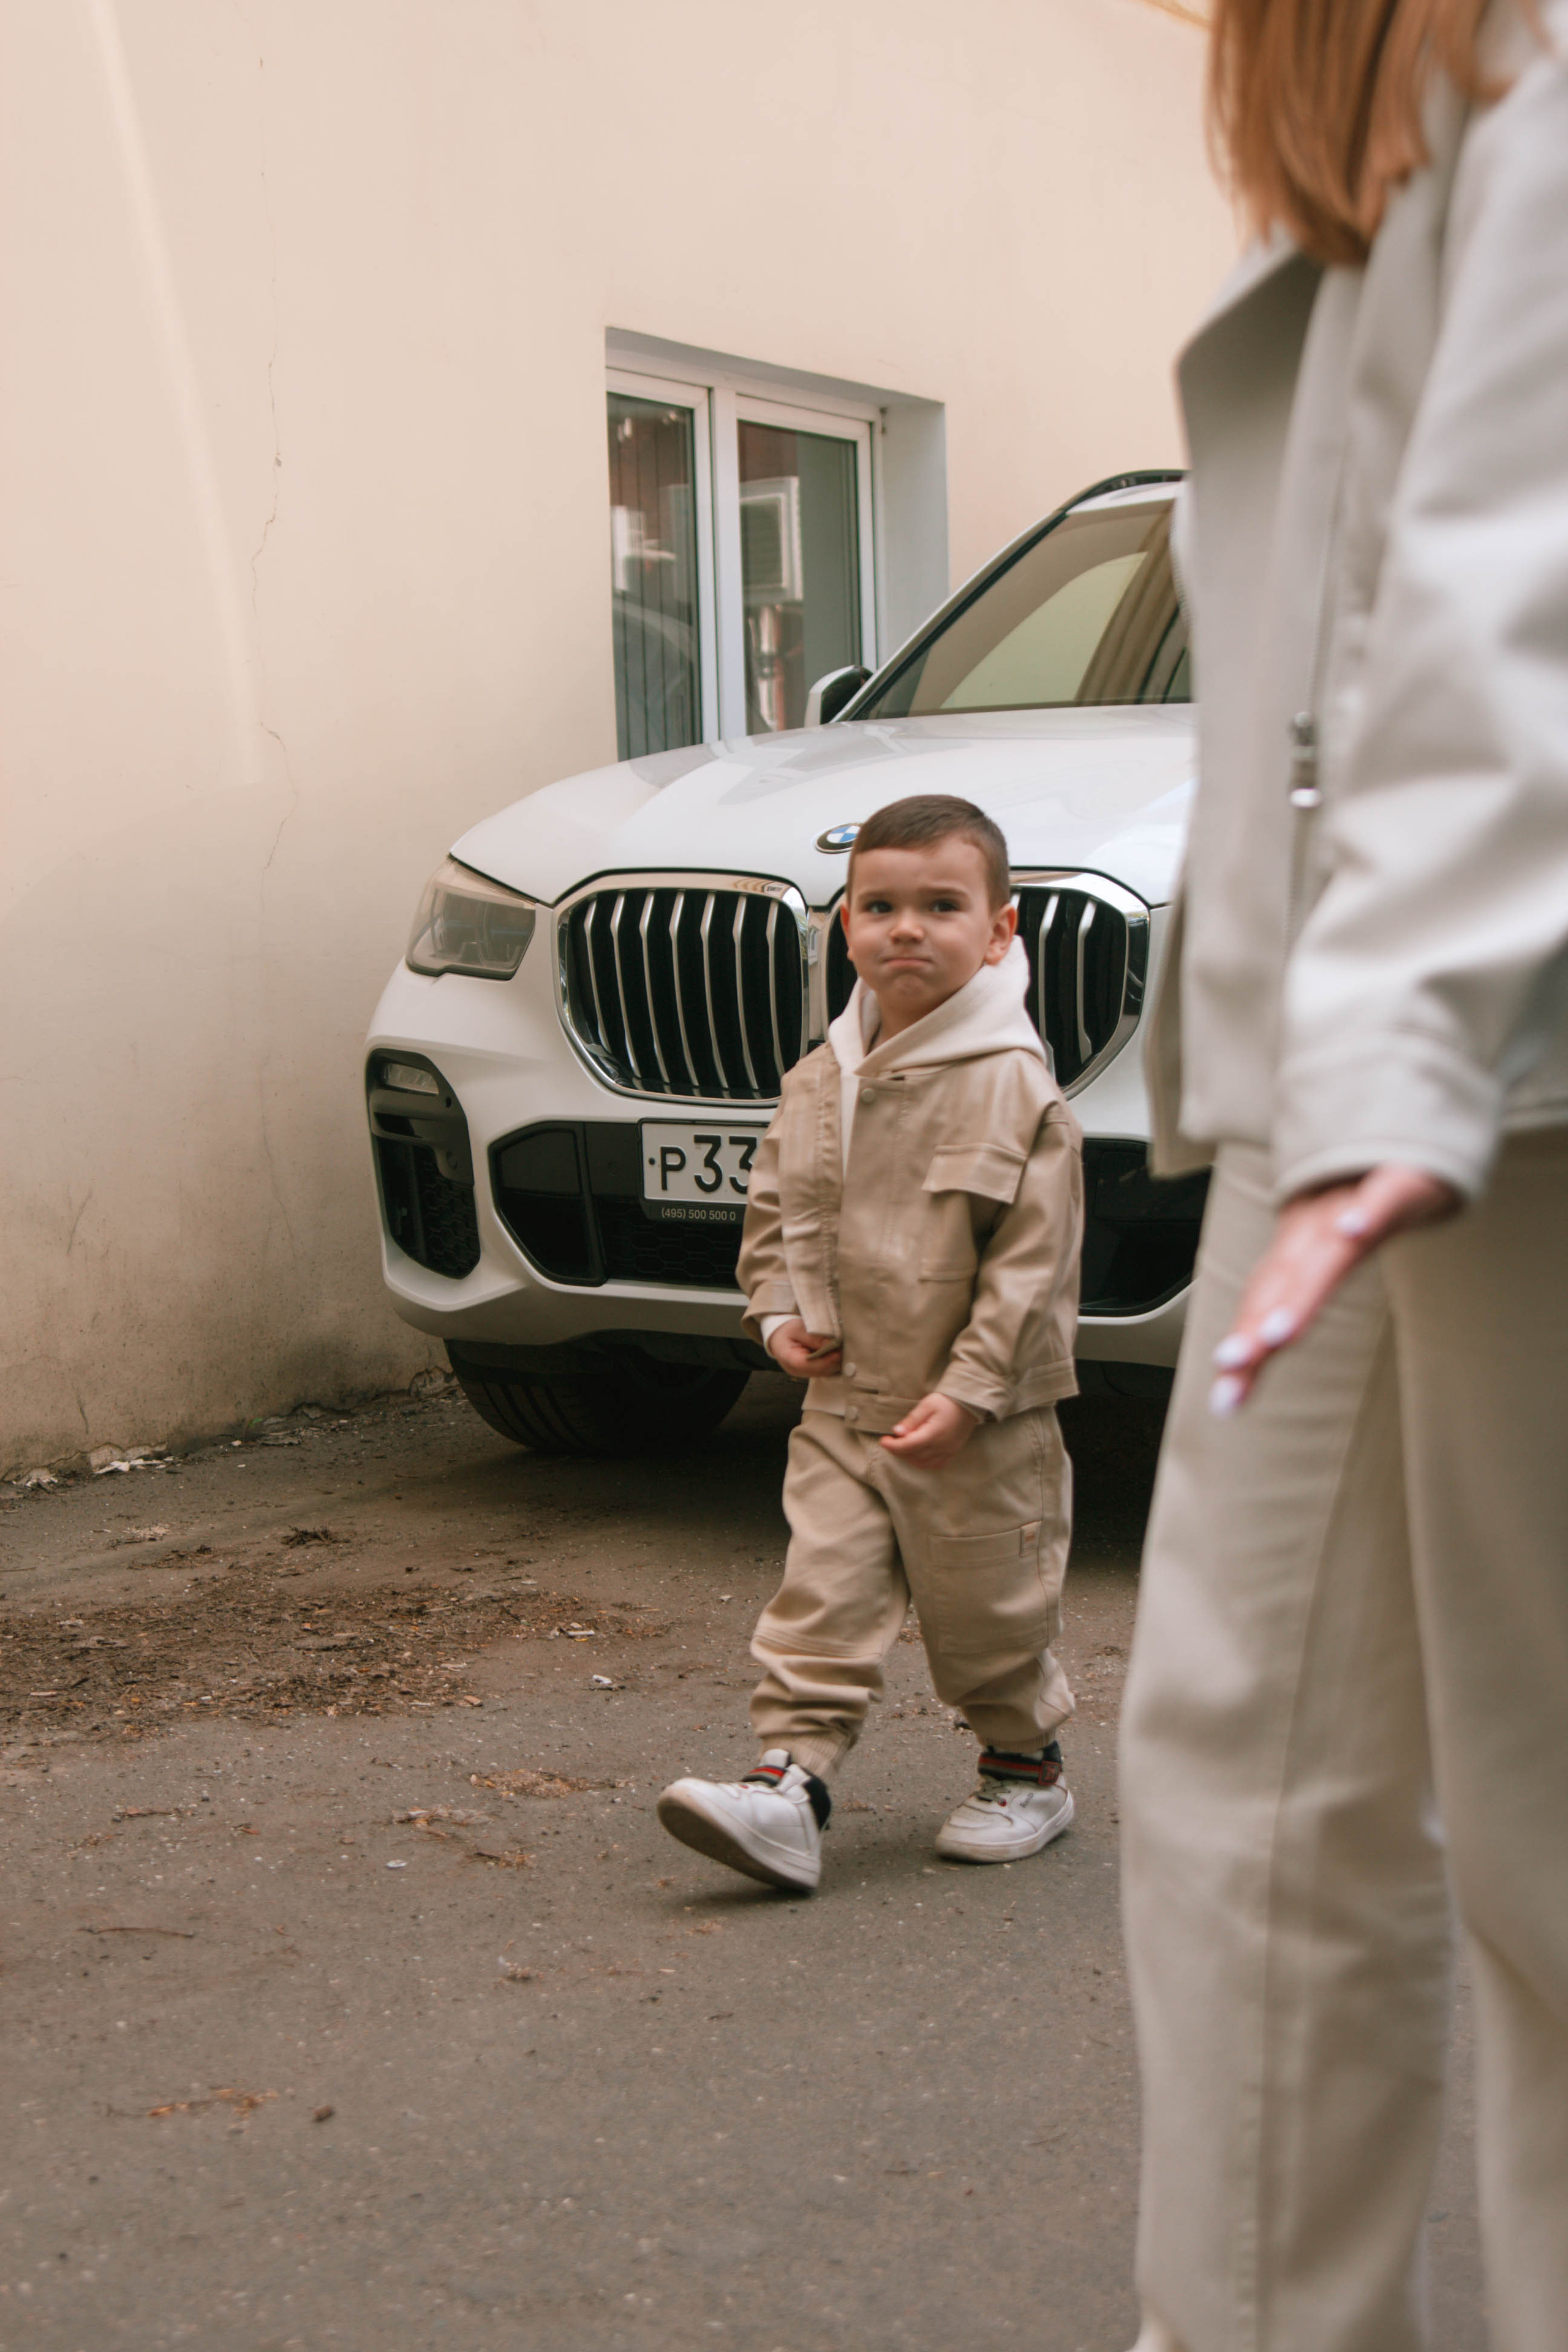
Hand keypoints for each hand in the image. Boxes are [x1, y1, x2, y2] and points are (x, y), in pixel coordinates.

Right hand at [766, 1319, 842, 1379]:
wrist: (780, 1337)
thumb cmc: (787, 1331)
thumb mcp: (798, 1328)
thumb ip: (813, 1337)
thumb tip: (831, 1343)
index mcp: (788, 1359)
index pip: (807, 1365)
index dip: (825, 1360)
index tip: (838, 1352)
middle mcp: (796, 1371)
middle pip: (819, 1371)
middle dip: (833, 1361)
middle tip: (845, 1348)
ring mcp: (804, 1374)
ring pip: (824, 1373)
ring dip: (835, 1362)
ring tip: (842, 1349)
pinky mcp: (811, 1372)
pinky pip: (825, 1371)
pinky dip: (833, 1363)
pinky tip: (837, 1353)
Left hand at [879, 1391, 979, 1466]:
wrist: (968, 1404)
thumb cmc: (946, 1402)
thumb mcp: (926, 1405)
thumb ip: (912, 1421)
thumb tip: (897, 1432)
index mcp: (933, 1434)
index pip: (908, 1446)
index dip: (892, 1446)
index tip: (883, 1440)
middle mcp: (941, 1446)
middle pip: (913, 1456)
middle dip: (898, 1451)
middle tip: (891, 1441)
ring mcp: (948, 1452)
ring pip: (923, 1464)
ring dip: (909, 1458)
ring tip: (902, 1446)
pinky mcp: (952, 1453)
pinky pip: (935, 1465)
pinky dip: (922, 1462)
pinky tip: (917, 1454)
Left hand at [1210, 1164, 1461, 1414]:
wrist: (1406, 1120)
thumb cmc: (1364, 1184)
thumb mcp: (1332, 1237)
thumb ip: (1298, 1285)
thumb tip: (1261, 1345)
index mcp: (1301, 1245)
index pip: (1266, 1300)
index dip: (1246, 1343)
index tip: (1225, 1394)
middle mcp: (1319, 1225)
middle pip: (1286, 1282)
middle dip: (1259, 1328)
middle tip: (1233, 1367)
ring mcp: (1357, 1201)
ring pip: (1327, 1249)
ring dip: (1302, 1291)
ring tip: (1279, 1333)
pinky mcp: (1403, 1177)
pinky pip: (1383, 1195)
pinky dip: (1367, 1212)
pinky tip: (1350, 1231)